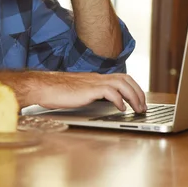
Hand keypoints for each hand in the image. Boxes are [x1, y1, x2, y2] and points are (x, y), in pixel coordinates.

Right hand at [28, 72, 145, 112]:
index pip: (121, 77)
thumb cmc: (56, 90)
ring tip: (137, 109)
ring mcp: (93, 82)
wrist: (43, 87)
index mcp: (95, 78)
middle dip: (138, 92)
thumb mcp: (78, 91)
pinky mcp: (89, 90)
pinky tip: (121, 109)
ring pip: (122, 84)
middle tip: (143, 106)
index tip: (138, 99)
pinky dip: (119, 100)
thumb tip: (100, 101)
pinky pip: (110, 92)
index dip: (133, 87)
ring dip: (133, 96)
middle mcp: (97, 78)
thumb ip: (90, 93)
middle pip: (126, 79)